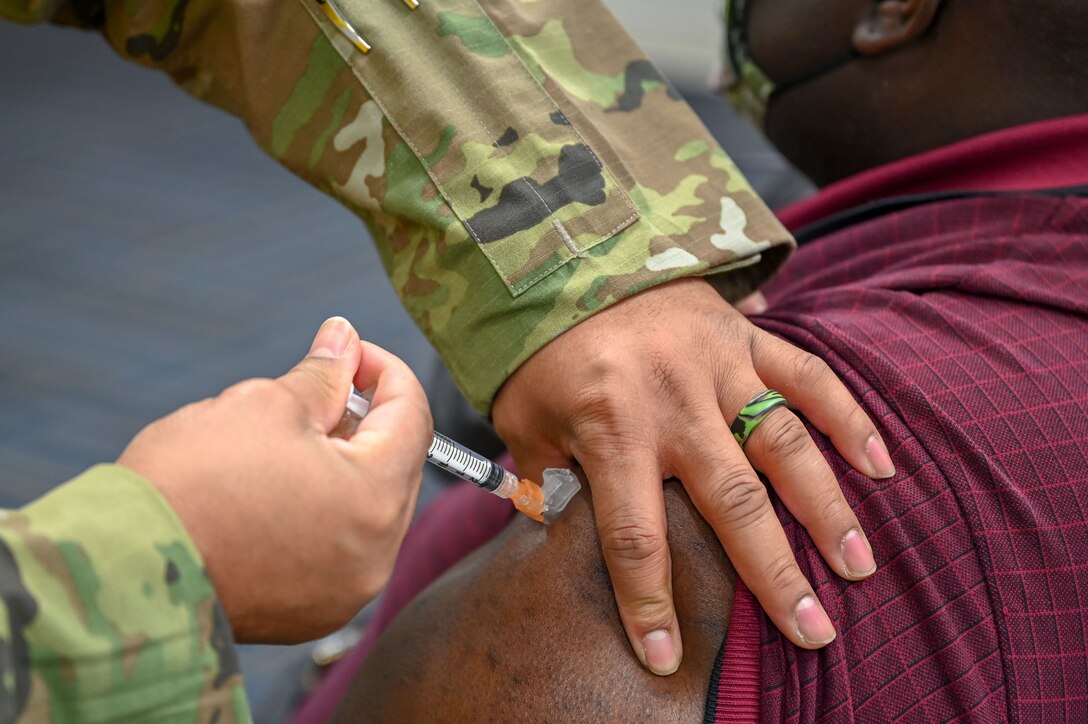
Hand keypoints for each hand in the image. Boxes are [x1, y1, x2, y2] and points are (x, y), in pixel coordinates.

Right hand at [118, 317, 431, 643]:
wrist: (121, 570)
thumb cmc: (192, 482)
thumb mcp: (263, 404)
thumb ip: (321, 374)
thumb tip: (344, 339)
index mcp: (376, 499)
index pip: (413, 417)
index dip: (384, 371)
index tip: (349, 352)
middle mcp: (376, 555)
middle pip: (395, 465)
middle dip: (363, 418)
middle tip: (318, 389)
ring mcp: (345, 591)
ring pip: (366, 507)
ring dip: (342, 464)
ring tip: (285, 439)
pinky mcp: (311, 611)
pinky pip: (337, 546)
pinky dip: (322, 510)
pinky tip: (275, 487)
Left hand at [493, 278, 892, 673]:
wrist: (568, 253)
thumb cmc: (540, 349)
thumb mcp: (524, 419)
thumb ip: (549, 479)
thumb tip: (562, 535)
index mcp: (609, 427)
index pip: (632, 536)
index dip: (649, 603)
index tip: (666, 658)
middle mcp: (672, 401)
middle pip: (733, 502)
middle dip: (773, 574)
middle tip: (814, 633)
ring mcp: (717, 365)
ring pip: (787, 443)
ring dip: (828, 508)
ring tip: (860, 566)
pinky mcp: (745, 335)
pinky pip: (809, 376)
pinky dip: (849, 418)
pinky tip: (882, 464)